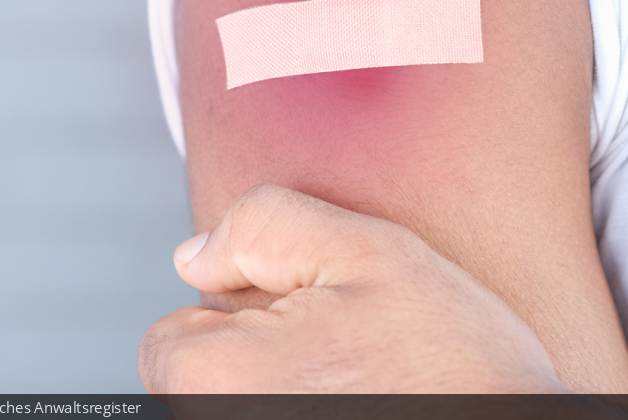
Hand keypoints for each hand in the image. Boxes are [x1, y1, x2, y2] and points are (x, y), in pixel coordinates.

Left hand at [138, 183, 568, 394]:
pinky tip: (362, 403)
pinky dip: (308, 406)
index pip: (172, 335)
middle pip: (207, 378)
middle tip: (342, 347)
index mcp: (217, 380)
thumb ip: (265, 226)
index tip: (303, 319)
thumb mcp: (368, 252)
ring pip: (245, 404)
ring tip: (359, 380)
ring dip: (288, 383)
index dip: (240, 310)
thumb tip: (195, 254)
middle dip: (258, 348)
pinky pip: (277, 414)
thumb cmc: (455, 366)